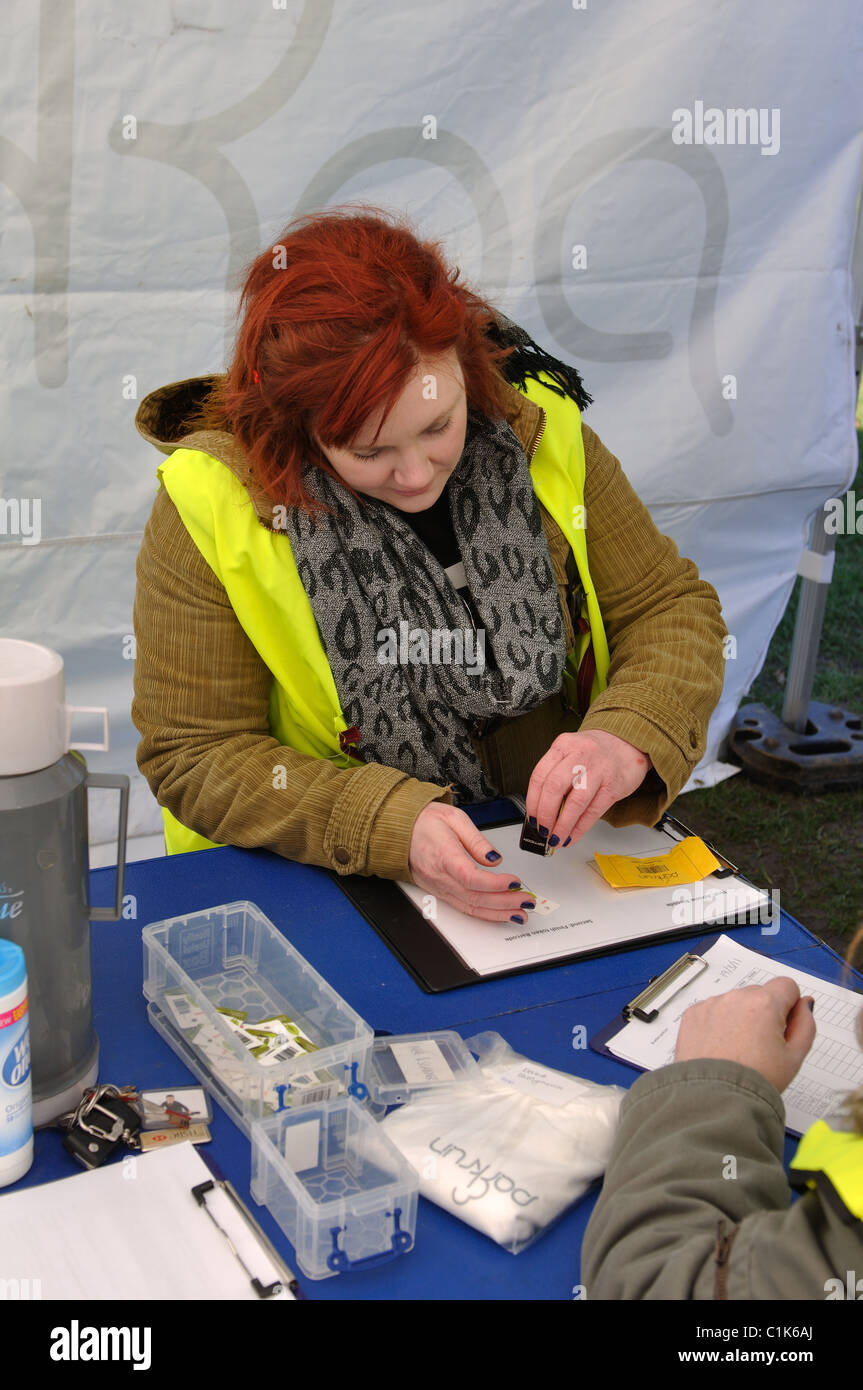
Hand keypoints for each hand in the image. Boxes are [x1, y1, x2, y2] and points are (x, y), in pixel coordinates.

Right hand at [408, 801, 533, 925]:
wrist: (401, 831)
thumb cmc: (424, 822)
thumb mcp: (454, 818)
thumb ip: (477, 840)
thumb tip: (494, 858)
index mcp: (444, 855)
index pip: (471, 877)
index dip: (495, 884)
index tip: (515, 882)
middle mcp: (440, 876)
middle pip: (475, 897)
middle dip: (505, 902)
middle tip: (526, 901)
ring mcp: (439, 888)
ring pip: (471, 907)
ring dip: (498, 913)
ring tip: (520, 914)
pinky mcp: (440, 893)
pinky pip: (464, 908)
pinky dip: (485, 914)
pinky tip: (500, 915)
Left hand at [524, 728, 650, 847]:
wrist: (629, 743)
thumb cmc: (596, 752)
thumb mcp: (571, 753)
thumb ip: (556, 775)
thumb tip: (541, 811)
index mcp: (564, 745)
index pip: (539, 776)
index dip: (532, 802)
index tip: (531, 819)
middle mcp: (580, 754)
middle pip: (554, 788)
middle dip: (545, 815)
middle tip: (542, 830)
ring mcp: (599, 769)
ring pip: (575, 802)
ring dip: (562, 825)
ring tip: (556, 838)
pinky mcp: (614, 786)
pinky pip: (593, 811)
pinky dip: (580, 828)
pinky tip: (572, 836)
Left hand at [674, 977, 816, 1092]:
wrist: (716, 1098)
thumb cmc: (755, 1080)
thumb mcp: (794, 1057)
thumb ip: (805, 1024)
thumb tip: (804, 1004)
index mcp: (764, 1003)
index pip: (786, 985)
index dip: (789, 1006)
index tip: (783, 1027)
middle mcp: (736, 998)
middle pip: (759, 994)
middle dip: (764, 1013)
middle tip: (761, 1046)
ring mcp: (711, 1005)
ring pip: (734, 1002)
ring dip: (739, 1018)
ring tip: (738, 1051)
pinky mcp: (692, 1015)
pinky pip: (712, 1011)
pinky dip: (717, 1025)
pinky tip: (720, 1049)